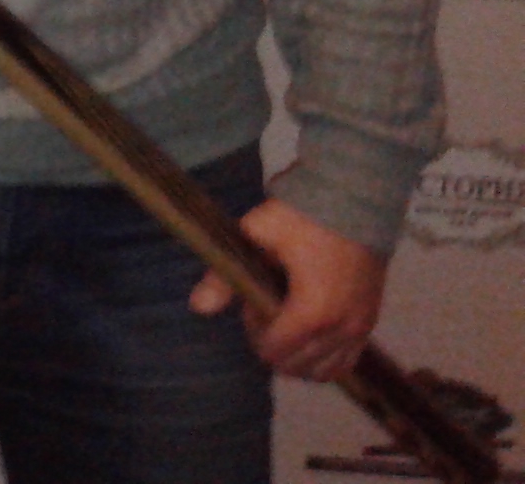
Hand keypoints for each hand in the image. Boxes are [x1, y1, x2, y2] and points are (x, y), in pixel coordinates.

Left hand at [189, 199, 385, 382]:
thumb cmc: (301, 216)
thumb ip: (225, 276)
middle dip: (273, 345)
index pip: (275, 351)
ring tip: (286, 321)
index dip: (254, 333)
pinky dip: (326, 359)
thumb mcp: (256, 235)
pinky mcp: (371, 321)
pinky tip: (309, 336)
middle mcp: (341, 329)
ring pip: (326, 370)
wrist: (354, 199)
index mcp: (312, 312)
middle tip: (264, 309)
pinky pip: (349, 360)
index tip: (250, 303)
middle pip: (298, 366)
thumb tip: (197, 307)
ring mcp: (361, 328)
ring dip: (299, 358)